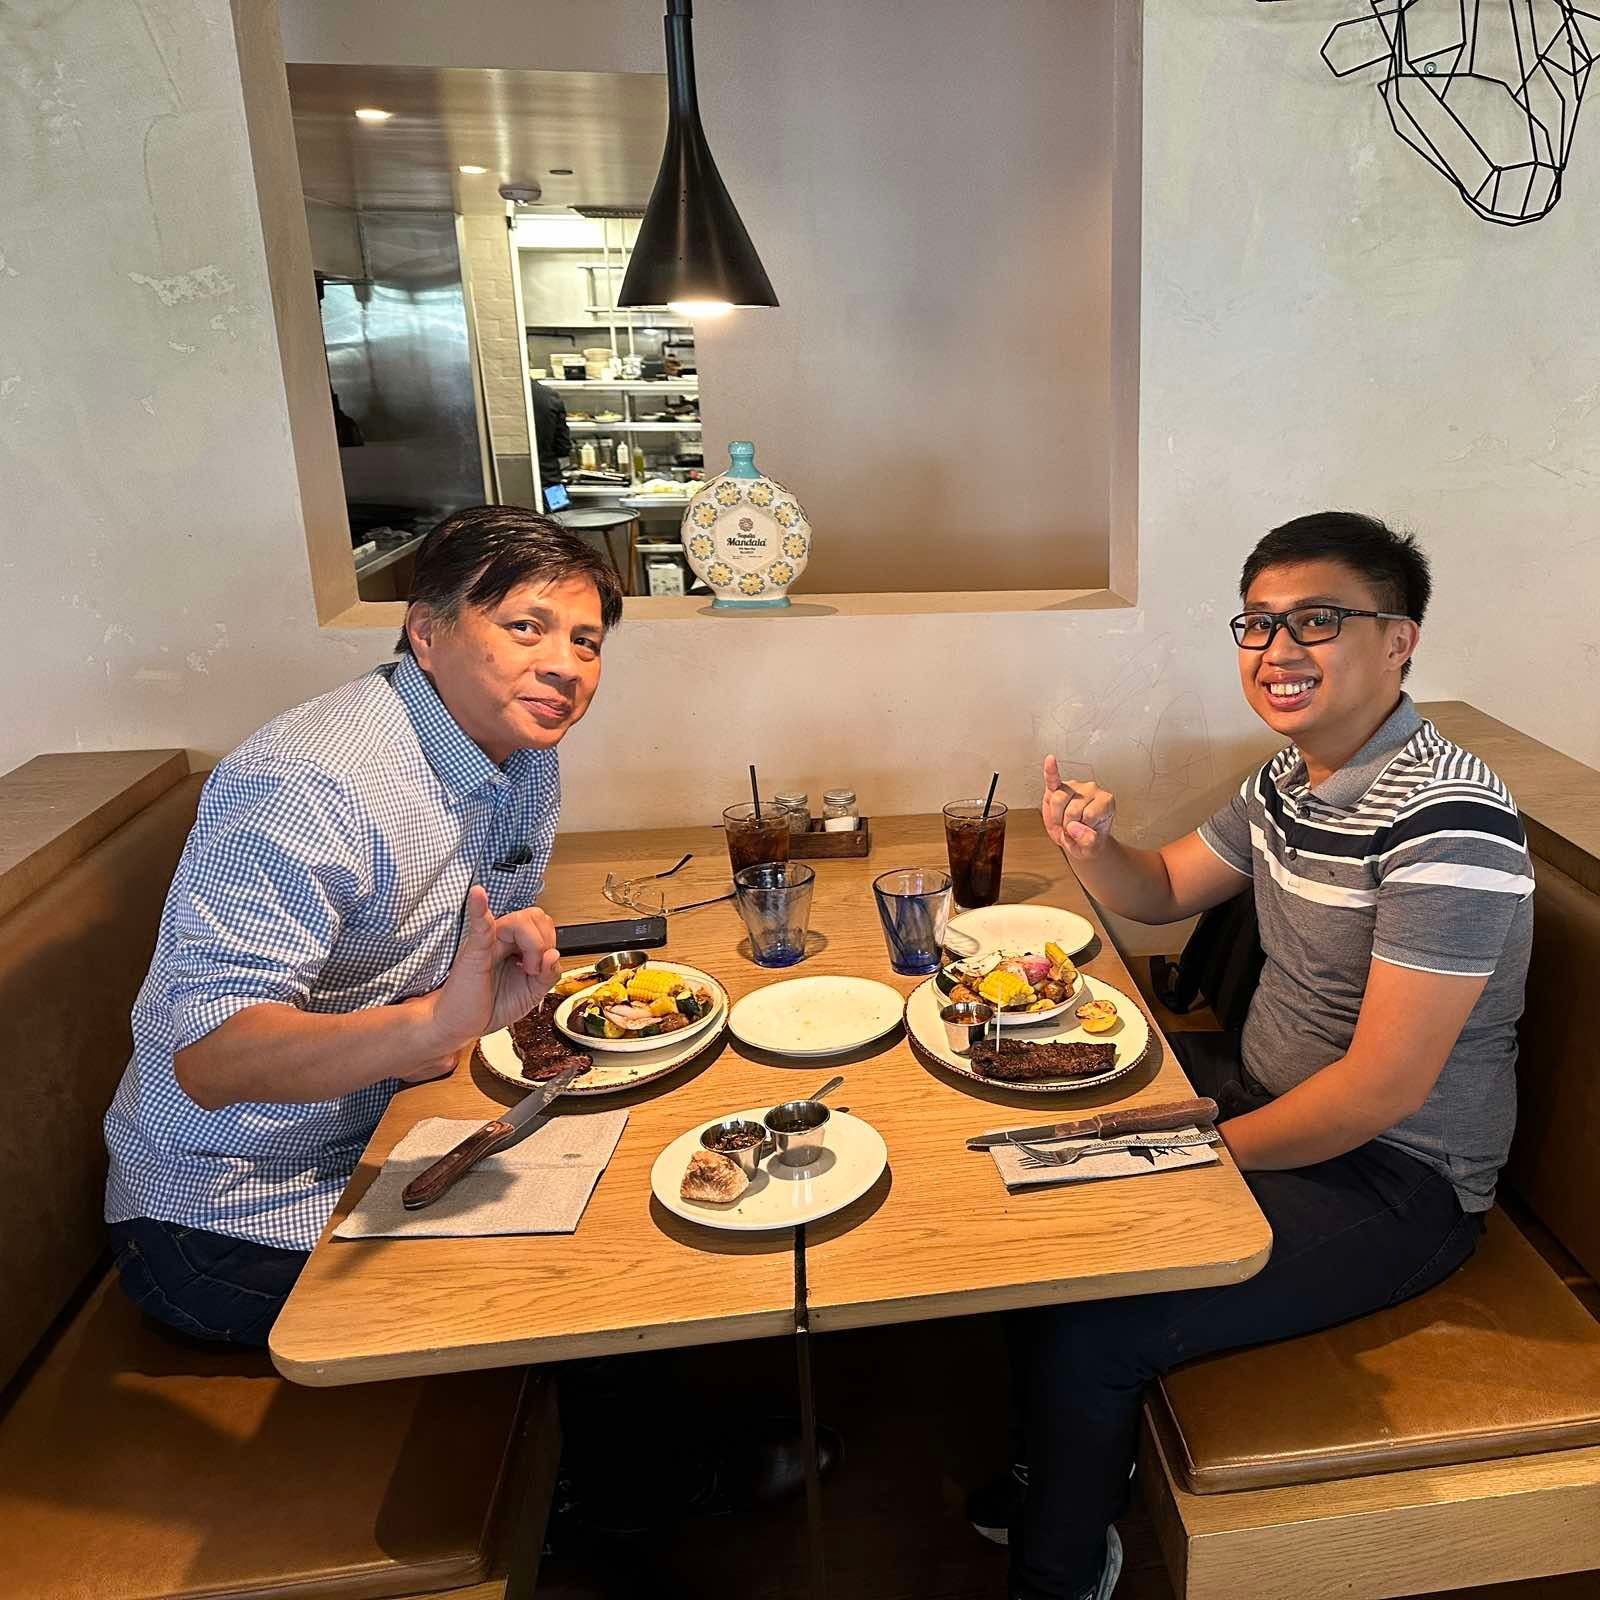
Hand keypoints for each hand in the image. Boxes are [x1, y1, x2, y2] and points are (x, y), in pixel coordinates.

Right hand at [422, 887, 561, 1058]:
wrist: (458, 1025)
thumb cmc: (488, 1007)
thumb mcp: (531, 994)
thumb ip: (548, 975)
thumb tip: (554, 954)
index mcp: (516, 946)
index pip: (543, 924)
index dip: (550, 944)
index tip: (541, 969)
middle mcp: (503, 940)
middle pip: (535, 916)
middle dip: (544, 943)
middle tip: (532, 968)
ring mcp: (488, 942)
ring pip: (519, 921)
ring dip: (532, 945)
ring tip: (523, 967)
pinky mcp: (474, 950)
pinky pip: (479, 924)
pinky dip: (479, 907)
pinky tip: (478, 895)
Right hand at [1042, 755, 1116, 859]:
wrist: (1079, 841)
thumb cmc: (1088, 840)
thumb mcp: (1092, 848)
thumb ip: (1088, 840)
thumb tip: (1075, 827)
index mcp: (1106, 802)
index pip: (1088, 815)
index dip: (1081, 829)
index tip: (1083, 833)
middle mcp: (1092, 790)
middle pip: (1072, 808)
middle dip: (1067, 825)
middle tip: (1071, 830)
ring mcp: (1075, 786)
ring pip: (1058, 799)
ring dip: (1057, 816)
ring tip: (1063, 821)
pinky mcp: (1059, 786)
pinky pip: (1053, 778)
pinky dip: (1051, 770)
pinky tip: (1050, 760)